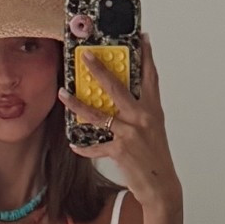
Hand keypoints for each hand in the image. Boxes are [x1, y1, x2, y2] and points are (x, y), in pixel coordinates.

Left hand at [59, 35, 181, 212]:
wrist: (161, 185)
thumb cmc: (155, 157)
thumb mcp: (153, 129)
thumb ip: (139, 112)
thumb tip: (120, 100)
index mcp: (152, 110)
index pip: (151, 77)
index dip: (146, 56)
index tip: (142, 38)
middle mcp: (142, 118)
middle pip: (118, 88)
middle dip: (100, 70)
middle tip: (87, 56)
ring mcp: (131, 133)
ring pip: (98, 114)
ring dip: (77, 104)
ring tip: (63, 93)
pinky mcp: (120, 150)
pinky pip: (96, 146)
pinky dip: (84, 147)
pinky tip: (74, 144)